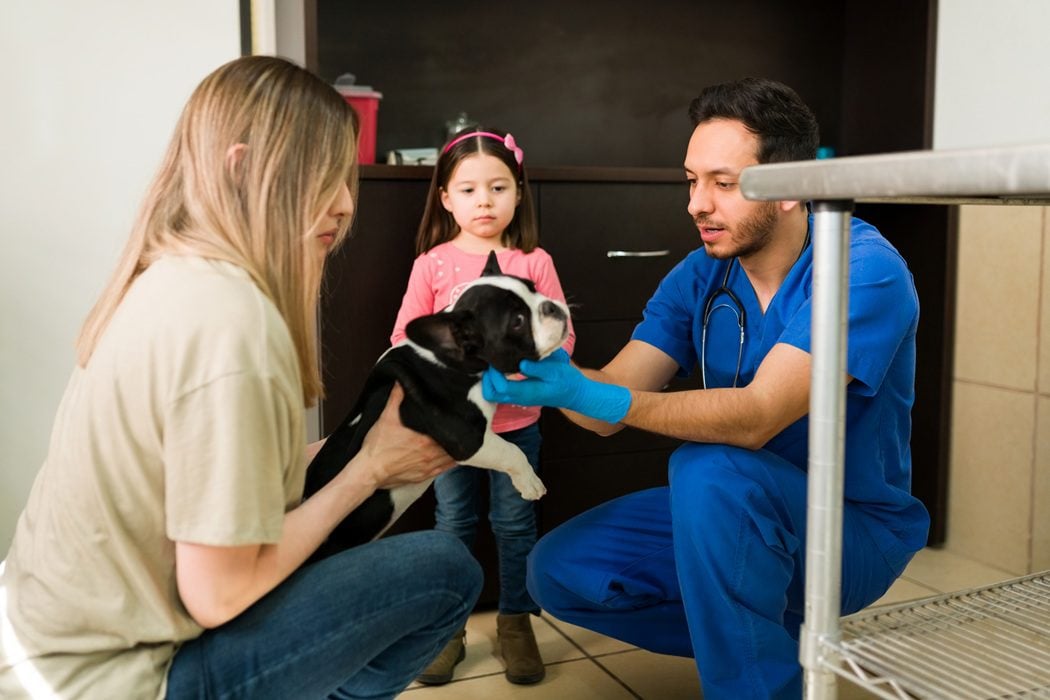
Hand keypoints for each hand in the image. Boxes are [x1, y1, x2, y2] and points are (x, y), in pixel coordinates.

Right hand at [356, 384, 455, 488]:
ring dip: (456, 451)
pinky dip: (450, 464)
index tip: (459, 419)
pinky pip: (443, 470)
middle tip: (462, 430)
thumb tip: (401, 382)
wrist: (368, 471)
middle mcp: (430, 455)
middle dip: (457, 438)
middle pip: (452, 446)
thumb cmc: (377, 447)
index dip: (456, 426)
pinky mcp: (423, 477)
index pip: (448, 432)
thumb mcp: (386, 418)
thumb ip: (396, 399)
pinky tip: (454, 458)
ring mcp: (428, 467)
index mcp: (424, 440)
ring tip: (460, 442)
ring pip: (451, 459)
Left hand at [482, 349, 631, 423]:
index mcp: (528, 392)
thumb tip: (521, 363)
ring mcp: (519, 398)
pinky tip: (501, 368)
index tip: (497, 359)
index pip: (501, 387)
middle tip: (493, 361)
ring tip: (496, 363)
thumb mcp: (557, 370)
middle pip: (492, 394)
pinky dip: (495, 382)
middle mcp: (520, 398)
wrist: (575, 394)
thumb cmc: (567, 381)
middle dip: (487, 378)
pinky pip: (500, 392)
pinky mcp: (520, 395)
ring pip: (494, 395)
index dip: (495, 374)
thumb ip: (539, 367)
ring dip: (490, 380)